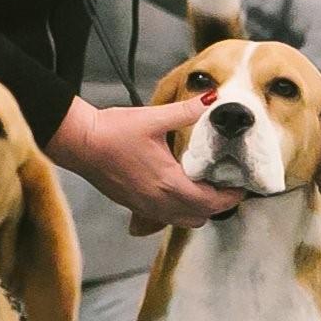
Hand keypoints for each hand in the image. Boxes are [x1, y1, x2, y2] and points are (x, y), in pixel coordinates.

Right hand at [47, 97, 242, 228]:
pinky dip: (180, 212)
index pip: (211, 201)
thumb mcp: (154, 118)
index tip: (240, 185)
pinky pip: (166, 219)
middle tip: (227, 185)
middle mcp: (159, 202)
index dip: (230, 196)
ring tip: (205, 189)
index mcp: (169, 183)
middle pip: (201, 217)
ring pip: (184, 222)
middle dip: (218, 205)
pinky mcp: (135, 207)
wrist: (80, 144)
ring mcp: (146, 208)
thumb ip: (187, 111)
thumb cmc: (113, 131)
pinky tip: (179, 192)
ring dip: (199, 210)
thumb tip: (213, 98)